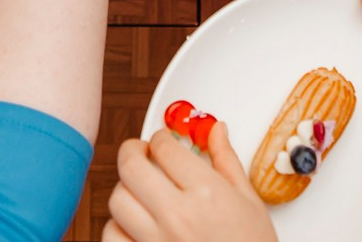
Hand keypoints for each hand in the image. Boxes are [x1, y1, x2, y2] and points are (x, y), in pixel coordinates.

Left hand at [104, 123, 276, 241]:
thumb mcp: (249, 203)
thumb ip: (227, 162)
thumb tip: (216, 131)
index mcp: (206, 195)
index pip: (164, 148)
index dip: (161, 138)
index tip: (164, 142)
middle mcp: (177, 217)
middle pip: (130, 166)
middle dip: (132, 151)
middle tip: (140, 152)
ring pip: (117, 200)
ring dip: (126, 190)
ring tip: (141, 191)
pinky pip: (112, 237)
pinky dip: (118, 227)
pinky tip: (134, 224)